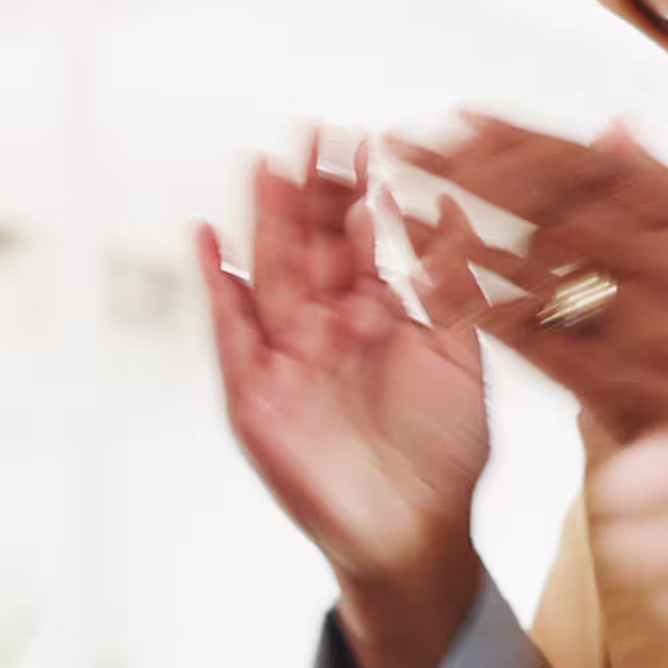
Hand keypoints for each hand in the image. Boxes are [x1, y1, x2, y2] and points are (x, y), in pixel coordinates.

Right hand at [199, 131, 491, 667]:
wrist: (417, 534)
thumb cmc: (442, 456)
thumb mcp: (460, 356)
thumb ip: (451, 286)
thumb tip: (457, 207)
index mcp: (374, 315)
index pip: (360, 238)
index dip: (360, 190)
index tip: (367, 138)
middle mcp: (326, 328)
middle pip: (309, 244)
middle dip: (307, 190)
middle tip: (310, 133)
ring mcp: (286, 358)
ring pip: (270, 275)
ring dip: (263, 220)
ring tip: (265, 165)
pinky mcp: (255, 396)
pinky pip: (230, 334)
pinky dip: (216, 289)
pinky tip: (208, 241)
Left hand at [396, 113, 667, 443]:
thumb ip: (666, 192)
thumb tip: (613, 122)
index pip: (596, 165)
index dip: (516, 137)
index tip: (450, 120)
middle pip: (557, 205)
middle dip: (465, 174)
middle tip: (395, 154)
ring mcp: (663, 329)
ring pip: (539, 267)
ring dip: (456, 234)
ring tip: (389, 211)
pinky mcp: (630, 390)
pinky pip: (538, 342)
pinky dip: (478, 310)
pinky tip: (425, 289)